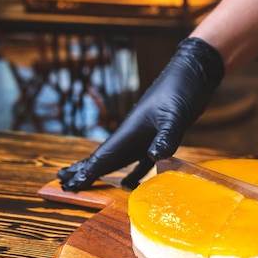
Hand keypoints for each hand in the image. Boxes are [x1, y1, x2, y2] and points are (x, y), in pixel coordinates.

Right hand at [57, 37, 223, 190]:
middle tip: (63, 183)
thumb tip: (153, 157)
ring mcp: (145, 135)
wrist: (193, 73)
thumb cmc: (182, 89)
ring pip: (119, 159)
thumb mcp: (176, 114)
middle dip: (85, 171)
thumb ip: (166, 136)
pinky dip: (133, 172)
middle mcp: (133, 134)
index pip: (104, 155)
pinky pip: (141, 160)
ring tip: (85, 182)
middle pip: (104, 157)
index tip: (69, 184)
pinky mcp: (159, 136)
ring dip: (104, 171)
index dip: (88, 171)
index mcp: (131, 130)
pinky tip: (129, 183)